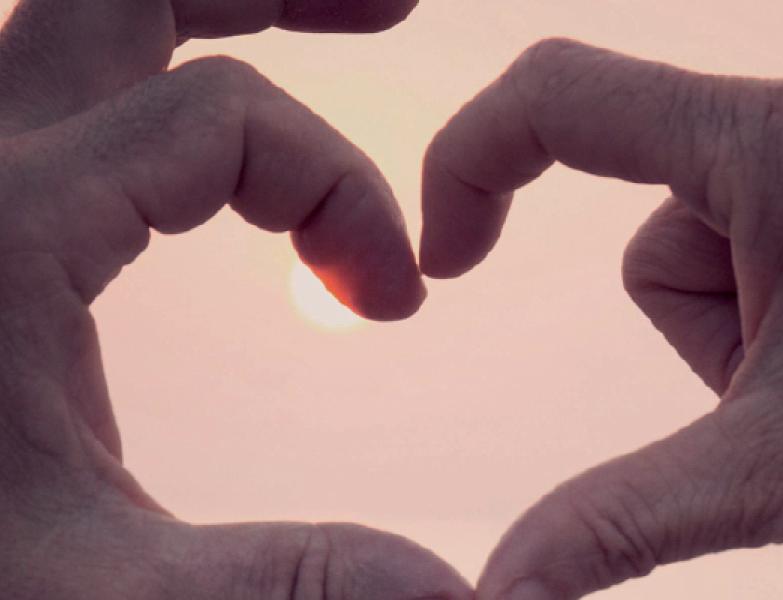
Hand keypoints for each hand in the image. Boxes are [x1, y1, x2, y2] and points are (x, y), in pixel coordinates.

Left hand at [0, 2, 469, 598]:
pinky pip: (89, 108)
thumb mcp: (104, 591)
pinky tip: (237, 169)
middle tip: (393, 8)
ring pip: (97, 25)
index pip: (227, 120)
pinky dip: (180, 103)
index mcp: (1, 233)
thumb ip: (283, 579)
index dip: (346, 195)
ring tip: (341, 22)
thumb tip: (455, 595)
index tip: (396, 305)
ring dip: (222, 14)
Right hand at [421, 37, 782, 598]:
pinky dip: (766, 321)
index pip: (547, 97)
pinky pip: (738, 255)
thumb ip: (622, 520)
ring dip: (740, 341)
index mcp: (762, 143)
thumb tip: (499, 589)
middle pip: (644, 230)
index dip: (465, 165)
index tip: (448, 267)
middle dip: (696, 332)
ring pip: (691, 254)